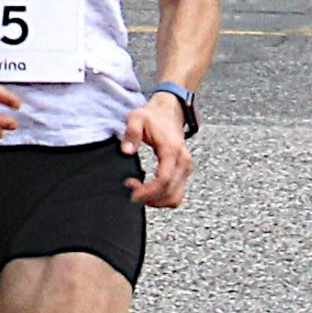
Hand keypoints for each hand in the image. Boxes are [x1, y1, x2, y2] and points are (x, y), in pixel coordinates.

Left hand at [122, 94, 193, 208]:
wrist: (170, 112)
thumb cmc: (153, 116)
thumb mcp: (137, 118)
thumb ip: (131, 133)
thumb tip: (126, 150)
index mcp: (172, 150)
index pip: (164, 180)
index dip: (148, 191)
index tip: (131, 191)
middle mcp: (183, 162)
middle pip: (170, 193)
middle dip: (148, 197)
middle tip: (130, 188)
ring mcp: (185, 169)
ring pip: (174, 197)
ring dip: (155, 200)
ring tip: (138, 189)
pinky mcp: (183, 173)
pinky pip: (175, 194)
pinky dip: (161, 197)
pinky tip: (147, 189)